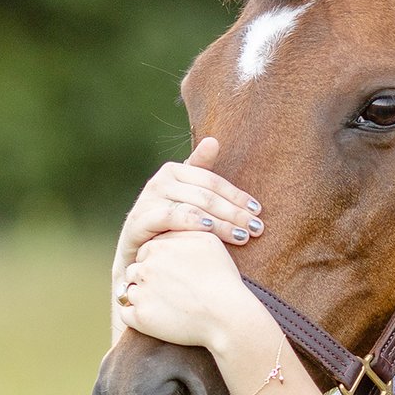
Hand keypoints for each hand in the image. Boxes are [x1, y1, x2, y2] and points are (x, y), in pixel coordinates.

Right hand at [113, 136, 261, 267]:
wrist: (136, 254)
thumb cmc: (165, 225)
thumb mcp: (184, 198)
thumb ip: (200, 172)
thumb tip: (213, 141)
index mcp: (173, 171)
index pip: (212, 181)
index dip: (236, 195)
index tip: (258, 211)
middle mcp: (159, 181)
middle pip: (206, 195)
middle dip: (235, 213)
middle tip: (258, 229)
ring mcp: (149, 200)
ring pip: (193, 207)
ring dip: (222, 223)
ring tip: (243, 236)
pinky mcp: (140, 220)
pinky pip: (171, 217)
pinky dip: (191, 222)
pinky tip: (210, 230)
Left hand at [115, 229, 273, 367]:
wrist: (227, 314)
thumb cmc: (222, 278)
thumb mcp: (208, 241)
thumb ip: (185, 228)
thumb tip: (175, 222)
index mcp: (157, 246)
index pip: (146, 253)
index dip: (159, 264)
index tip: (174, 275)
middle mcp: (144, 267)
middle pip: (135, 271)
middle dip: (148, 279)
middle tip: (171, 291)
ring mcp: (140, 292)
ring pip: (129, 292)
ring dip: (142, 298)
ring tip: (167, 305)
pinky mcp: (140, 318)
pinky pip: (127, 314)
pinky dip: (138, 317)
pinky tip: (156, 319)